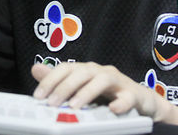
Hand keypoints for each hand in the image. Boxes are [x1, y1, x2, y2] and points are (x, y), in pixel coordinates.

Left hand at [31, 62, 161, 116]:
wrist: (142, 102)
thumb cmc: (110, 94)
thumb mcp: (82, 87)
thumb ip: (60, 80)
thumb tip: (35, 68)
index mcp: (87, 70)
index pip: (66, 68)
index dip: (51, 79)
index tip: (38, 96)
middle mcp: (101, 72)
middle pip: (82, 72)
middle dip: (64, 87)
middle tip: (52, 103)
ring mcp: (119, 81)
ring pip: (102, 80)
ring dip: (87, 92)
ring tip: (74, 107)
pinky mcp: (134, 94)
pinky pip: (128, 96)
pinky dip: (121, 102)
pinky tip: (113, 109)